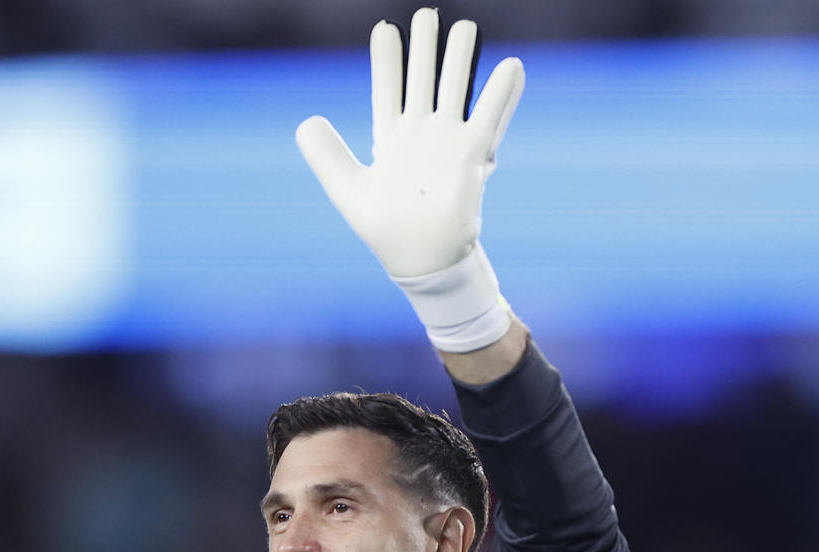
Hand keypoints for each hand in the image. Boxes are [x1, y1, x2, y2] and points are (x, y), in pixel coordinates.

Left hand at [296, 8, 524, 350]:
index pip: (388, 90)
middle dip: (425, 47)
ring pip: (455, 89)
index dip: (387, 61)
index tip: (385, 30)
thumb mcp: (348, 191)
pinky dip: (501, 93)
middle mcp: (421, 135)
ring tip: (464, 26)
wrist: (424, 260)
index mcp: (391, 140)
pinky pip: (488, 116)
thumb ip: (327, 156)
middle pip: (424, 79)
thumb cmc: (387, 232)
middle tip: (427, 14)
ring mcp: (448, 142)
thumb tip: (307, 121)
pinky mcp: (472, 155)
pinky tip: (511, 66)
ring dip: (459, 58)